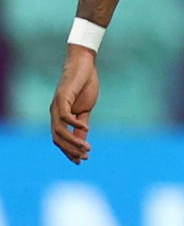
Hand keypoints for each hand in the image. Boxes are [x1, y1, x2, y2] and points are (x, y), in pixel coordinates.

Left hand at [50, 45, 99, 163]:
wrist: (84, 64)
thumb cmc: (85, 85)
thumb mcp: (85, 109)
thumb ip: (82, 124)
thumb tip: (81, 142)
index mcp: (59, 117)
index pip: (60, 139)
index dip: (69, 151)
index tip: (81, 160)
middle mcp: (54, 113)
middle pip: (57, 138)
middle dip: (70, 150)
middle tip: (84, 157)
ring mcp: (56, 106)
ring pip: (59, 131)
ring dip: (72, 142)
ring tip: (86, 147)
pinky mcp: (61, 98)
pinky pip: (64, 116)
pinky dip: (74, 124)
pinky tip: (86, 127)